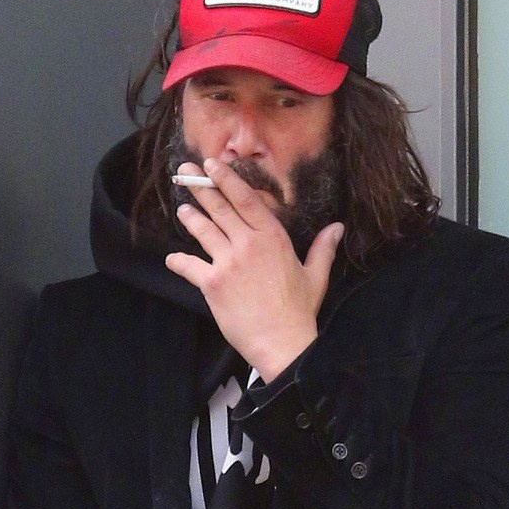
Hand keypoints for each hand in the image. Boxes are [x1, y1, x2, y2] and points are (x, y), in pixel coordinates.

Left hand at [165, 158, 343, 380]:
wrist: (282, 342)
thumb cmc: (299, 312)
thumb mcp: (316, 276)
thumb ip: (322, 248)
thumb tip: (337, 227)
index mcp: (273, 238)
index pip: (246, 199)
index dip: (227, 179)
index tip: (213, 165)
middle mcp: (249, 244)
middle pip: (221, 208)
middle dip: (202, 187)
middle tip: (186, 171)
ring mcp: (228, 262)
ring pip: (204, 231)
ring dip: (191, 217)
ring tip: (182, 208)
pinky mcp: (212, 284)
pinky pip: (189, 266)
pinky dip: (178, 262)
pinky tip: (171, 259)